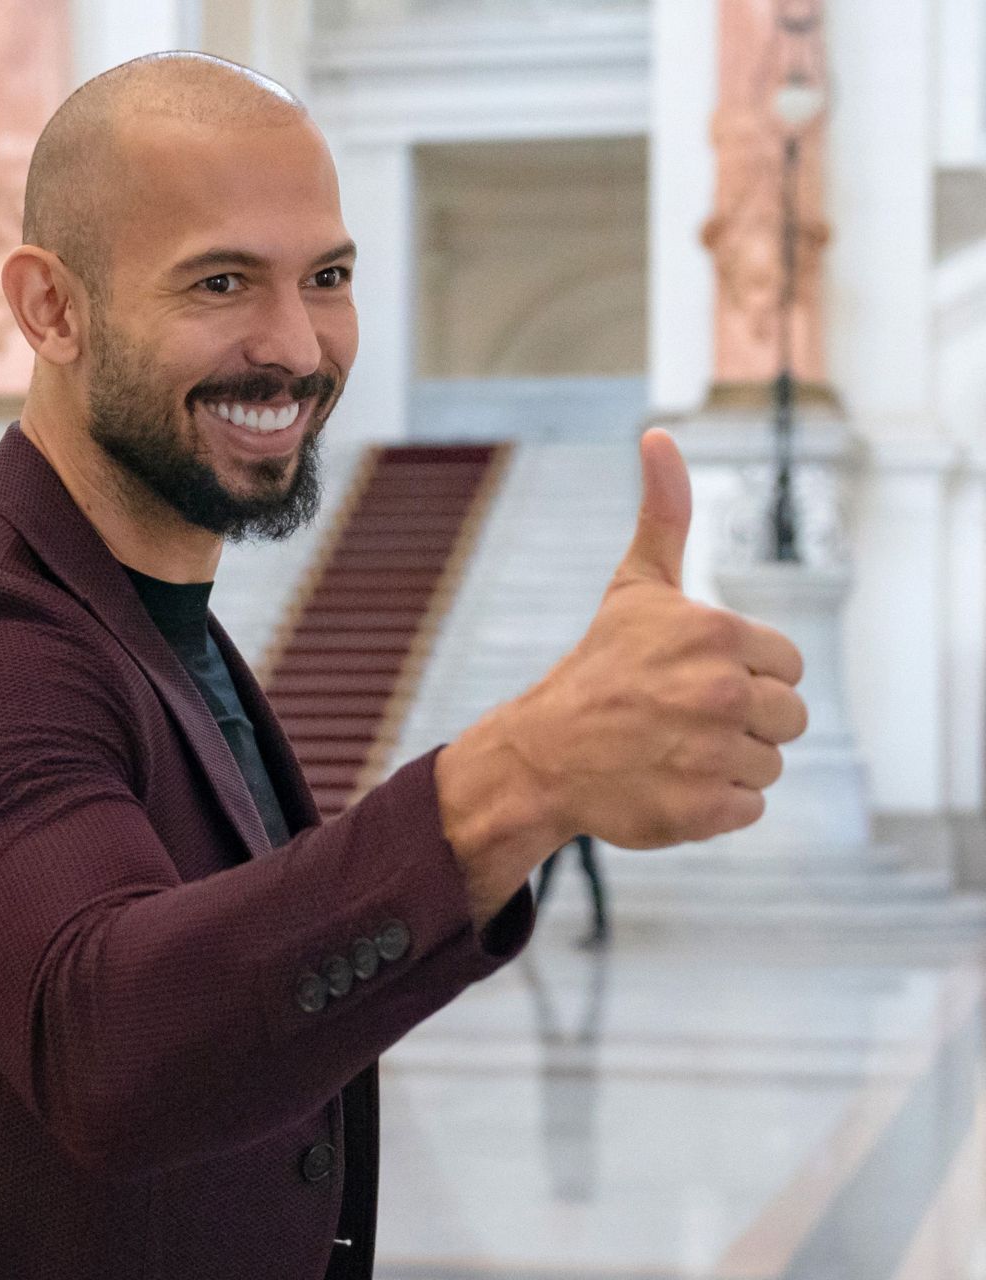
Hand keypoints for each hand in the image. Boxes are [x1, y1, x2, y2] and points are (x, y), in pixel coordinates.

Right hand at [439, 430, 808, 912]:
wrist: (539, 753)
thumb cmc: (598, 667)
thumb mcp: (636, 588)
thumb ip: (664, 513)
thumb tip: (658, 433)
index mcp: (715, 635)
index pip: (786, 666)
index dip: (745, 674)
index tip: (693, 678)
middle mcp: (718, 693)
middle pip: (788, 719)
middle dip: (742, 722)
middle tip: (682, 719)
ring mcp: (711, 754)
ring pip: (769, 765)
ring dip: (728, 764)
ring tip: (674, 751)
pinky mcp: (702, 811)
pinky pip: (747, 809)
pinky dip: (712, 805)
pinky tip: (669, 783)